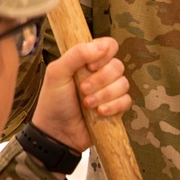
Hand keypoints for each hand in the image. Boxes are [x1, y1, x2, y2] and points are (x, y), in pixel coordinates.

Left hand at [31, 38, 130, 152]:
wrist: (56, 133)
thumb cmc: (53, 101)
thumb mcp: (57, 73)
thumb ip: (77, 54)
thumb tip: (103, 46)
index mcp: (87, 60)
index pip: (109, 46)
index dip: (104, 54)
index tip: (90, 67)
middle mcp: (100, 73)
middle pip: (117, 65)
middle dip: (100, 80)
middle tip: (82, 90)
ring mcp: (108, 91)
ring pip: (123, 84)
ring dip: (105, 95)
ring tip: (87, 104)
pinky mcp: (115, 108)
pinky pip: (126, 101)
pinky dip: (114, 106)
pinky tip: (100, 112)